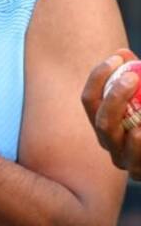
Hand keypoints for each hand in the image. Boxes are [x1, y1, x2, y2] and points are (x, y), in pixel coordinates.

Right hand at [82, 48, 140, 179]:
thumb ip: (135, 76)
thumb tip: (122, 53)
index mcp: (103, 121)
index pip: (89, 98)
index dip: (99, 76)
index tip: (118, 58)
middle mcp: (107, 142)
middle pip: (102, 120)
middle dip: (114, 96)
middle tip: (133, 76)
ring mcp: (122, 160)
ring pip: (117, 138)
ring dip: (130, 118)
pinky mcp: (138, 172)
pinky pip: (137, 158)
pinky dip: (140, 141)